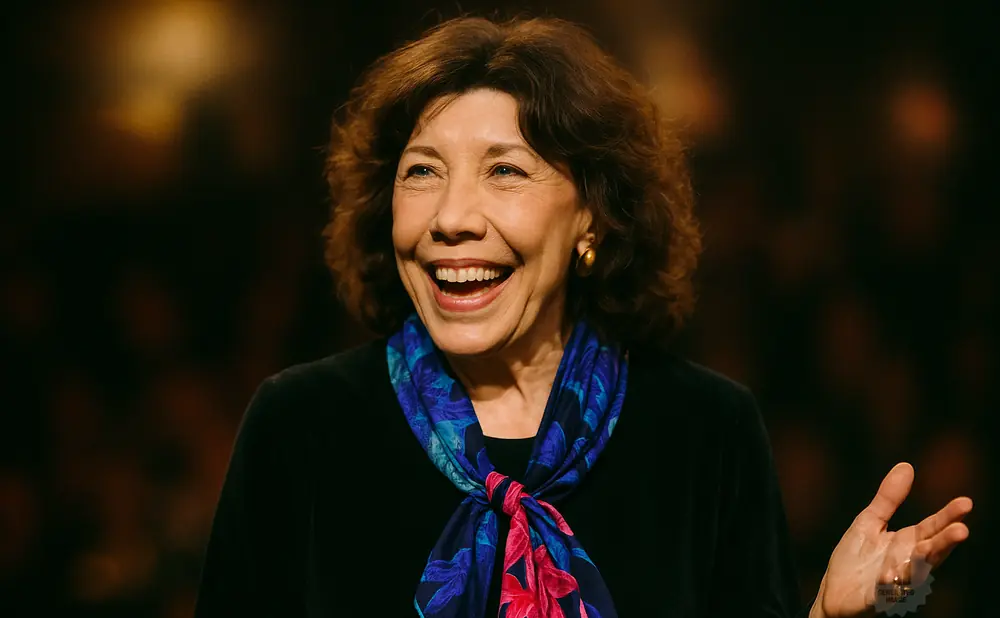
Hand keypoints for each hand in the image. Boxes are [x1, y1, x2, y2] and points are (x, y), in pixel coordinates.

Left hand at [809, 462, 971, 617]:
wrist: (833, 593)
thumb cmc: (856, 560)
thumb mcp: (869, 522)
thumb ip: (888, 499)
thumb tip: (907, 466)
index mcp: (908, 544)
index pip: (932, 528)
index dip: (948, 517)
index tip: (966, 503)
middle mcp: (907, 564)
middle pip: (930, 551)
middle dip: (945, 542)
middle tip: (962, 530)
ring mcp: (894, 583)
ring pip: (913, 574)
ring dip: (921, 564)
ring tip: (928, 550)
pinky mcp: (877, 599)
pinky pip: (885, 593)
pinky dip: (888, 585)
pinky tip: (887, 576)